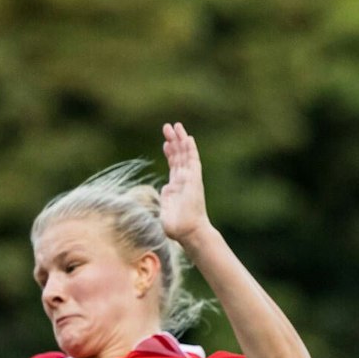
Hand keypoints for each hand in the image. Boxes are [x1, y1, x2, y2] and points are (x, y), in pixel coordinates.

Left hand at [159, 122, 212, 245]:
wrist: (188, 232)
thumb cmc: (177, 228)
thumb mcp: (164, 210)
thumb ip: (163, 199)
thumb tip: (164, 190)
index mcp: (175, 188)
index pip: (174, 166)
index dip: (170, 153)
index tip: (166, 143)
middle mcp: (184, 181)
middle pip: (179, 157)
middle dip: (173, 141)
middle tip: (168, 127)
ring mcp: (190, 179)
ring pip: (185, 155)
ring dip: (180, 140)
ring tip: (174, 126)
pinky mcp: (195, 180)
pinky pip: (193, 161)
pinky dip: (190, 149)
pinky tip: (187, 137)